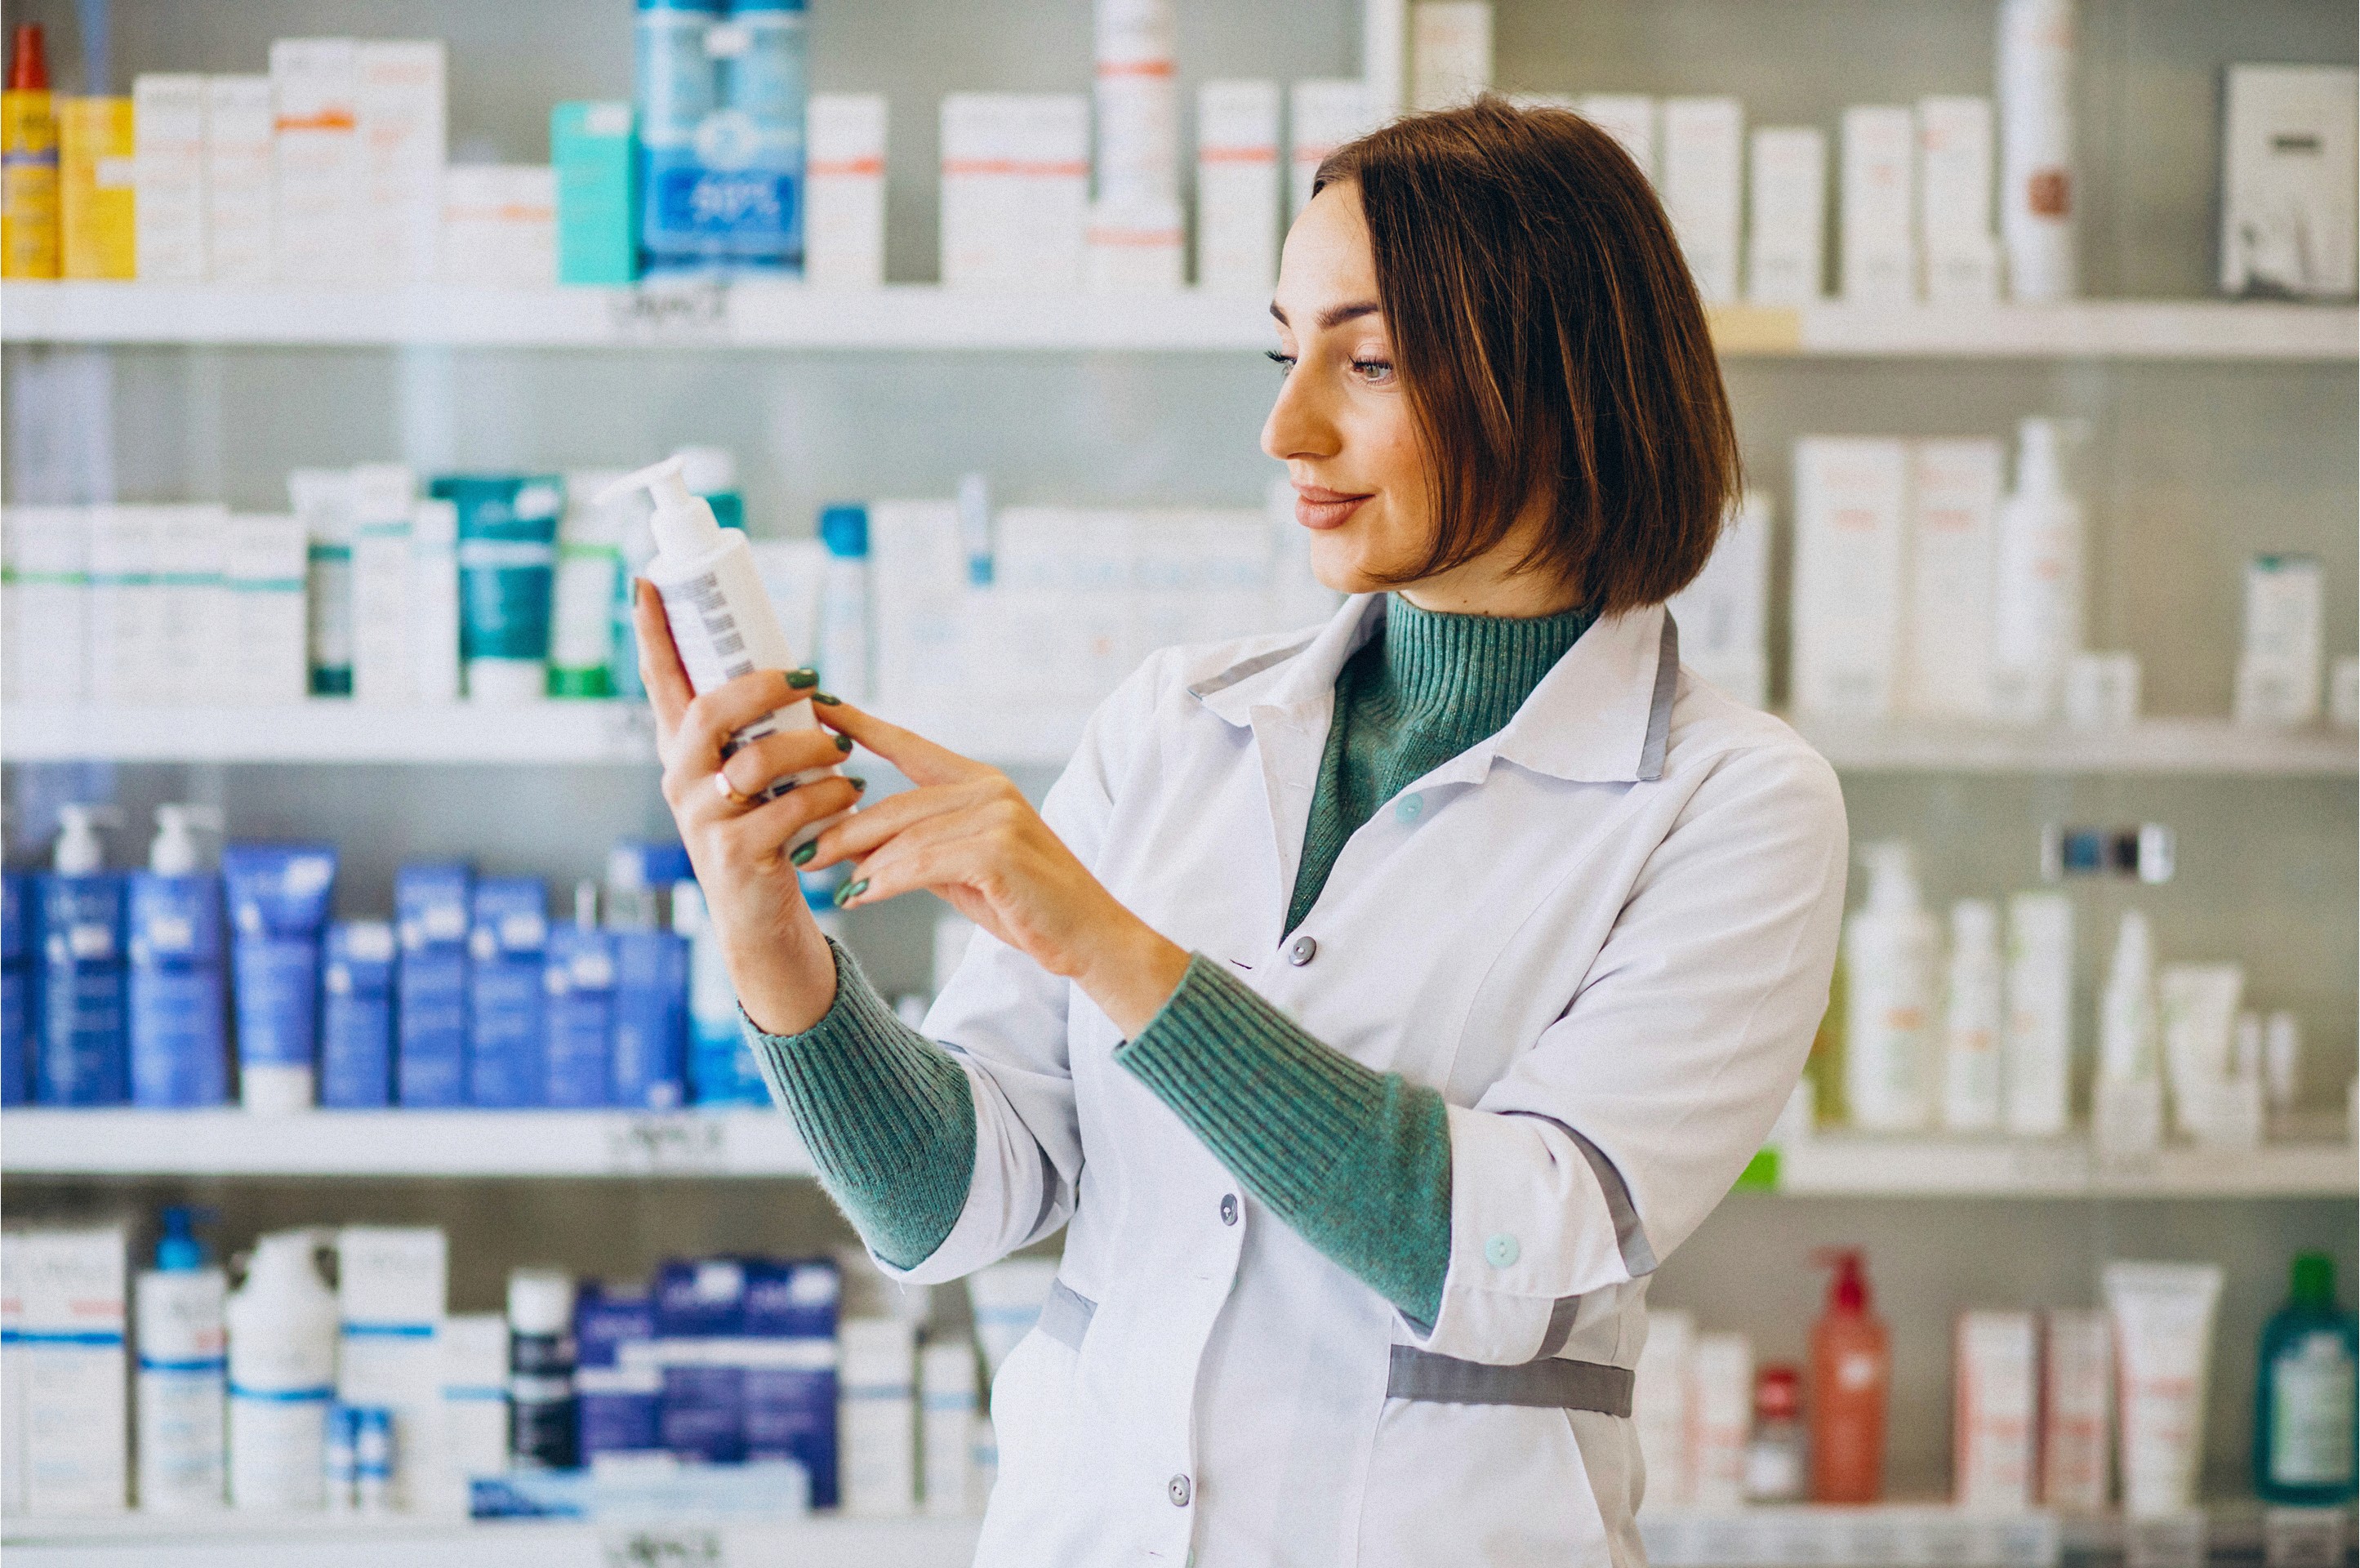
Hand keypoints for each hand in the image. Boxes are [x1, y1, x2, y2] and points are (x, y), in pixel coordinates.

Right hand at [634, 579, 856, 1034]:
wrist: (760, 916)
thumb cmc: (764, 830)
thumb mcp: (748, 774)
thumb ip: (755, 730)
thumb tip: (796, 670)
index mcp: (680, 750)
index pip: (659, 682)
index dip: (651, 632)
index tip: (646, 581)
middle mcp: (680, 779)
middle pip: (709, 712)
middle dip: (762, 686)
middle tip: (809, 677)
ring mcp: (703, 819)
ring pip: (755, 762)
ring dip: (810, 749)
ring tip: (841, 753)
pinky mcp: (735, 856)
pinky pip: (789, 811)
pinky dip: (829, 797)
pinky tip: (849, 795)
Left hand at [800, 698, 1191, 1037]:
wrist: (1088, 937)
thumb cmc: (1027, 905)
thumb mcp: (964, 871)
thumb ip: (919, 849)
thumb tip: (855, 848)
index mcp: (981, 783)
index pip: (910, 746)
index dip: (861, 724)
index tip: (817, 706)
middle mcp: (989, 789)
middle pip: (895, 802)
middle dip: (842, 827)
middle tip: (800, 848)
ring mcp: (997, 816)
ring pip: (904, 835)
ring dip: (857, 860)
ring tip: (822, 877)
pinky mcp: (998, 851)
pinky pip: (922, 863)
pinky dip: (884, 881)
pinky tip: (858, 896)